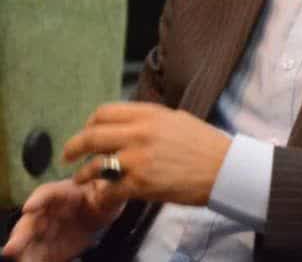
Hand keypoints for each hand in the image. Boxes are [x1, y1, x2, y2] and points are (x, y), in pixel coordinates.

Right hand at [1, 179, 124, 261]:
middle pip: (31, 221)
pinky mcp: (46, 246)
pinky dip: (31, 260)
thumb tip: (112, 189)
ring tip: (17, 257)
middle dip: (21, 234)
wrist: (99, 213)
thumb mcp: (110, 193)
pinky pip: (36, 254)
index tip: (29, 208)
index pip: (48, 193)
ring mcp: (44, 229)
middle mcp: (47, 210)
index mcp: (63, 192)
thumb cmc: (103, 197)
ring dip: (20, 250)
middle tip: (12, 248)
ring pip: (28, 240)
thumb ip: (109, 193)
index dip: (38, 200)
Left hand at [63, 102, 231, 205]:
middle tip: (68, 155)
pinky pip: (108, 190)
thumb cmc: (205, 145)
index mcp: (150, 114)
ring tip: (81, 179)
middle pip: (91, 136)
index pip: (104, 112)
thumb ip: (151, 120)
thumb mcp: (177, 119)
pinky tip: (103, 196)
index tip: (87, 132)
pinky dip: (102, 195)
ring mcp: (138, 159)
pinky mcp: (140, 183)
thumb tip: (130, 123)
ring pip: (94, 165)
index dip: (89, 123)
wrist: (225, 168)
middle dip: (73, 147)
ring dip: (83, 174)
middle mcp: (140, 133)